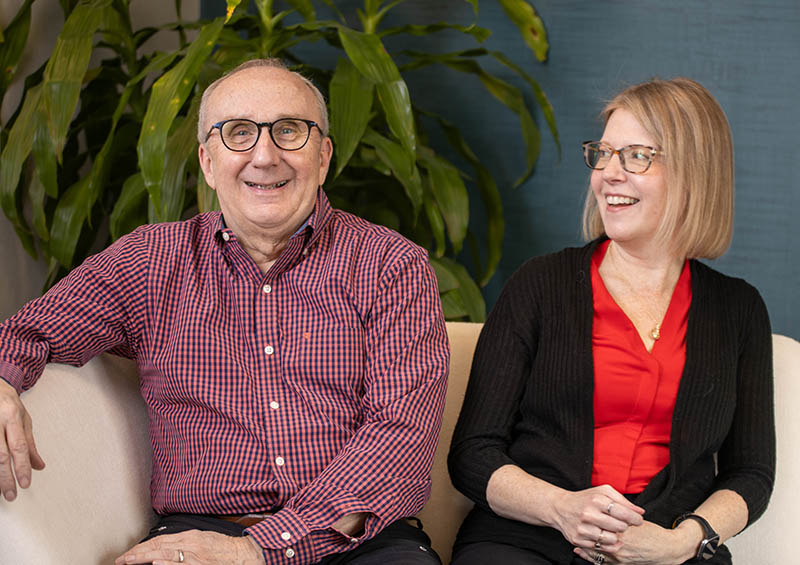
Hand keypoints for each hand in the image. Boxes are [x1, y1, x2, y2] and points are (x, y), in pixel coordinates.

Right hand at [0, 379, 44, 500]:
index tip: (25, 484)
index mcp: (12, 416)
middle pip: (0, 455)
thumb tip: (39, 466)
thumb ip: (30, 444)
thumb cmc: (7, 403)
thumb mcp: (23, 420)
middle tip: (10, 494)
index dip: (22, 467)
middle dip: (5, 478)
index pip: (19, 446)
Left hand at [115, 530, 265, 564]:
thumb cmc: (224, 548)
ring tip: (129, 562)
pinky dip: (167, 564)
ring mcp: (193, 556)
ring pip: (165, 555)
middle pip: (158, 546)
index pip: (160, 541)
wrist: (242, 553)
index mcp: (189, 537)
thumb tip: (164, 551)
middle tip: (121, 559)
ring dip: (145, 558)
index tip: (128, 554)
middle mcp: (190, 544)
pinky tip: (155, 563)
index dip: (142, 547)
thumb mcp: (202, 539)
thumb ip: (184, 543)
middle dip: (137, 553)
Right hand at [551, 484, 643, 551]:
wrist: (560, 508)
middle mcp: (588, 514)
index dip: (635, 518)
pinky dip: (606, 544)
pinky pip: (601, 548)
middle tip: (621, 524)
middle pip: (620, 527)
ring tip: (611, 530)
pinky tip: (604, 536)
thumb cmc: (585, 499)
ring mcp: (582, 528)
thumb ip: (623, 500)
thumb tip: (640, 512)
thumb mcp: (603, 492)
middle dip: (624, 526)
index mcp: (596, 500)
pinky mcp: (578, 540)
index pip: (623, 513)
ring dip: (615, 536)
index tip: (638, 520)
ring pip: (612, 540)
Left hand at [574, 520, 693, 564]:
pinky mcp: (621, 564)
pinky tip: (580, 551)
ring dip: (584, 544)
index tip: (579, 514)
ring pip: (595, 550)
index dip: (589, 520)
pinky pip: (600, 561)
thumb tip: (606, 508)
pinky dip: (589, 556)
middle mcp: (619, 544)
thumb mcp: (636, 520)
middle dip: (584, 532)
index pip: (601, 525)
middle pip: (595, 538)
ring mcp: (619, 556)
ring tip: (574, 536)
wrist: (668, 550)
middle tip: (573, 524)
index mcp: (623, 530)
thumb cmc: (652, 533)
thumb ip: (621, 513)